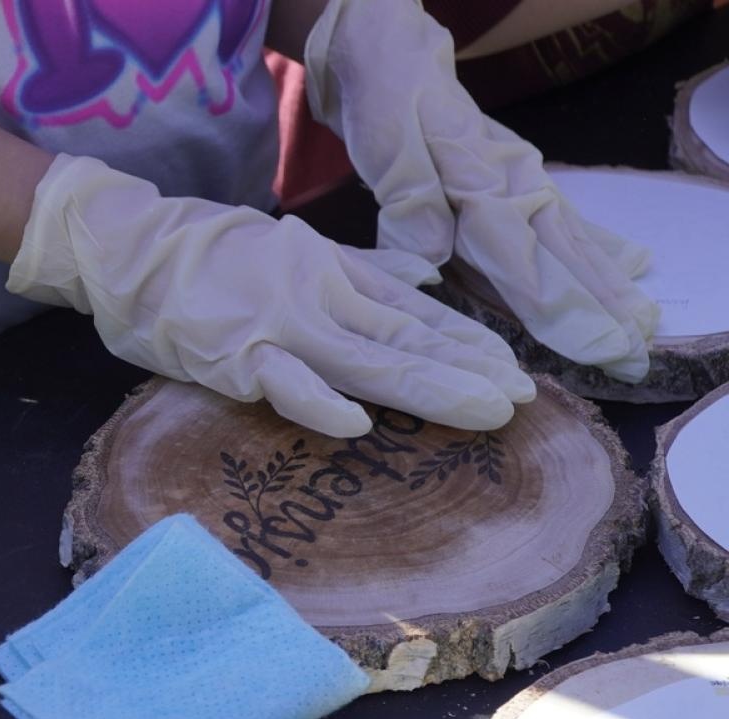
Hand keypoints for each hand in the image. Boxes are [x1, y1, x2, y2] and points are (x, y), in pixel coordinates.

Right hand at [6, 154, 534, 437]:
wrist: (130, 247)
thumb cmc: (208, 253)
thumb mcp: (294, 248)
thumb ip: (359, 268)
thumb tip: (420, 277)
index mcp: (334, 271)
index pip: (414, 311)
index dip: (466, 342)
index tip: (513, 369)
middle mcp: (318, 295)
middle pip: (405, 338)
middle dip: (467, 370)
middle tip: (522, 399)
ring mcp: (278, 325)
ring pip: (366, 360)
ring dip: (428, 387)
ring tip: (483, 411)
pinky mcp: (234, 356)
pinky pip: (284, 384)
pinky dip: (321, 403)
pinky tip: (360, 426)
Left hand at [304, 0, 658, 381]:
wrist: (390, 53)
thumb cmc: (387, 102)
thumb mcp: (388, 145)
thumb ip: (411, 202)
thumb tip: (434, 256)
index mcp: (481, 182)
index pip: (523, 259)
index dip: (557, 308)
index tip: (595, 346)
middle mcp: (514, 186)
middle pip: (562, 258)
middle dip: (599, 310)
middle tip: (636, 354)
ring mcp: (522, 183)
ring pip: (572, 244)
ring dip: (607, 288)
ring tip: (642, 327)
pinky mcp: (516, 182)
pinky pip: (562, 223)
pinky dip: (595, 249)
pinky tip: (630, 268)